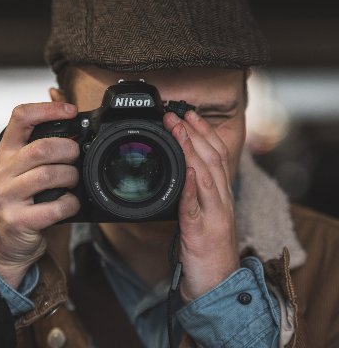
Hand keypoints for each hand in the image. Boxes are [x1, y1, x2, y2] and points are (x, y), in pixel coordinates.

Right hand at [0, 102, 80, 287]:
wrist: (9, 241)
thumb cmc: (25, 197)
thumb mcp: (27, 165)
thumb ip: (43, 138)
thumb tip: (60, 99)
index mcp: (7, 151)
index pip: (21, 117)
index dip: (48, 109)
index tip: (71, 111)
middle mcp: (3, 170)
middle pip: (41, 147)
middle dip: (69, 150)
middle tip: (76, 157)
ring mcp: (7, 196)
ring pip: (48, 175)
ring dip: (71, 177)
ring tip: (73, 182)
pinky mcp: (18, 220)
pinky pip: (54, 207)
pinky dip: (70, 204)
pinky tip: (69, 203)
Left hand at [164, 110, 239, 303]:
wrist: (217, 284)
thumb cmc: (209, 250)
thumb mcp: (206, 214)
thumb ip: (198, 193)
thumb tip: (185, 170)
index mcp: (221, 195)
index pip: (217, 156)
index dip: (204, 133)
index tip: (190, 115)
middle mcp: (221, 201)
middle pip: (212, 159)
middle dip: (194, 133)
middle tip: (177, 114)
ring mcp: (213, 216)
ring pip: (206, 176)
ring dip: (191, 150)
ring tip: (178, 130)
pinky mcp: (200, 233)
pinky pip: (195, 206)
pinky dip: (191, 186)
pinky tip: (187, 170)